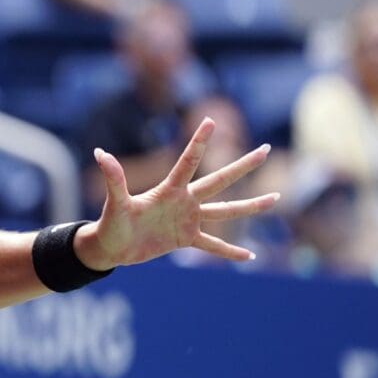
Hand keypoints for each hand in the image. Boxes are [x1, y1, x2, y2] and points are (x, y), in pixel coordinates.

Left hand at [77, 117, 278, 269]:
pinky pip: (213, 246)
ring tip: (276, 199)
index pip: (188, 162)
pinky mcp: (186, 239)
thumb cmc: (111, 223)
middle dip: (242, 166)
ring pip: (226, 211)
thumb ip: (114, 179)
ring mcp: (188, 220)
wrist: (112, 246)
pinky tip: (250, 257)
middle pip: (219, 180)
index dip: (199, 142)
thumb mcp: (115, 203)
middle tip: (266, 149)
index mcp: (169, 190)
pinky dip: (230, 252)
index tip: (210, 120)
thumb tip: (100, 153)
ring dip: (250, 206)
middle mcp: (184, 201)